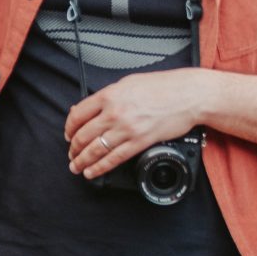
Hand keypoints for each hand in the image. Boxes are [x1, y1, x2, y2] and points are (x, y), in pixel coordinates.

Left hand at [65, 69, 208, 180]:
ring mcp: (127, 129)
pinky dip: (100, 167)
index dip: (69, 128)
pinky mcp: (140, 142)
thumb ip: (107, 96)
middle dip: (73, 148)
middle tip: (71, 154)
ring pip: (95, 149)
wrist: (188, 95)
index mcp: (110, 95)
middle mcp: (115, 112)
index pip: (78, 114)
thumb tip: (87, 108)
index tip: (68, 134)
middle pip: (83, 135)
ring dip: (82, 161)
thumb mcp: (128, 83)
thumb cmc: (163, 86)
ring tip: (76, 166)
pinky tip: (92, 171)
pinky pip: (114, 158)